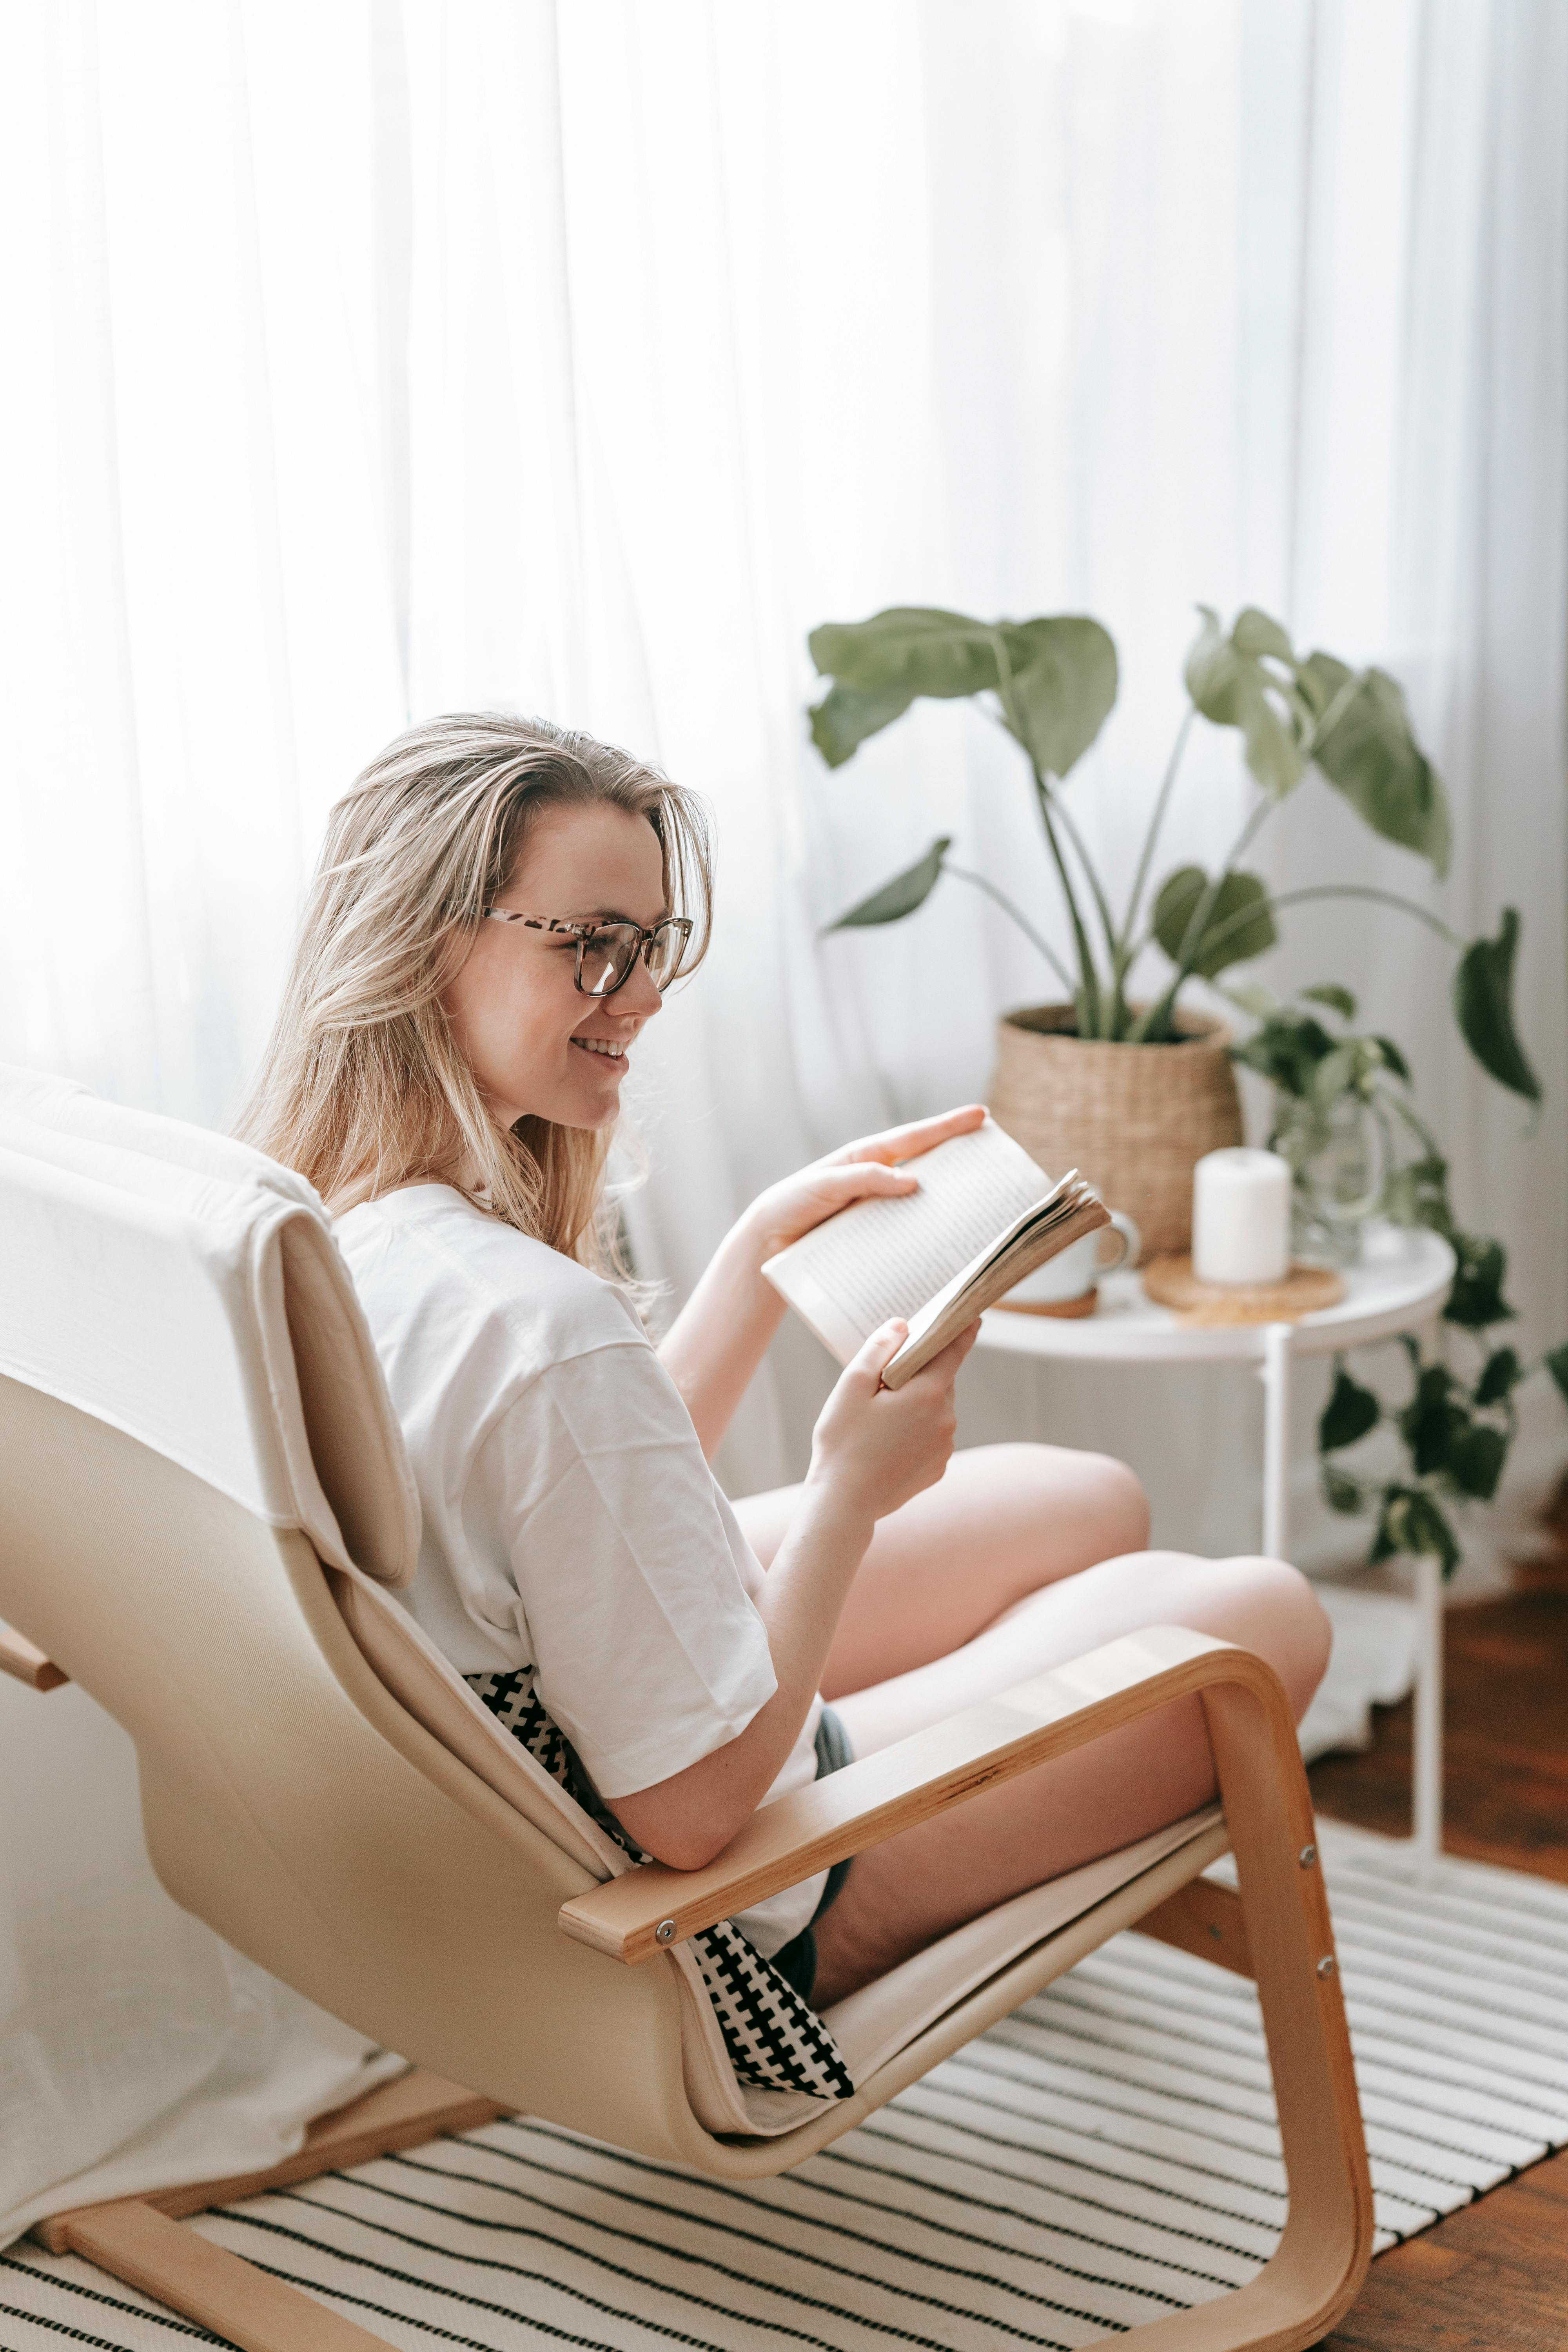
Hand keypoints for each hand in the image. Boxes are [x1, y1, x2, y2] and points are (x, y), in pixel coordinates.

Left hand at [743, 1104, 986, 1260]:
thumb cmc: (791, 1203)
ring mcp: (878, 1206)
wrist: (767, 1242)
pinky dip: (929, 1232)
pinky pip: (908, 1229)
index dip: (948, 1126)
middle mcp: (877, 1179)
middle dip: (960, 1158)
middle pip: (927, 1163)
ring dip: (949, 1199)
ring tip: (983, 1203)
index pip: (915, 1137)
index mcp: (866, 1157)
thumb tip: (913, 1181)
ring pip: (923, 1197)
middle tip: (995, 1158)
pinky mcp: (875, 1234)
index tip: (981, 1116)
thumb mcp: (825, 1185)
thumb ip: (864, 1178)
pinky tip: (948, 1244)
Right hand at [805, 1317, 980, 1529]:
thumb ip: (879, 1348)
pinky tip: (887, 1443)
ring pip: (936, 1410)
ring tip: (880, 1418)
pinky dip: (916, 1431)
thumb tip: (902, 1326)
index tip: (973, 1316)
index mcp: (928, 1393)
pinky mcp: (937, 1468)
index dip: (962, 1331)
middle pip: (940, 1381)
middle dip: (920, 1374)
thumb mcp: (851, 1386)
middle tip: (888, 1378)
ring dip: (916, 1405)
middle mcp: (946, 1419)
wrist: (844, 1503)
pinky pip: (932, 1437)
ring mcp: (944, 1447)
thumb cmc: (843, 1442)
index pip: (953, 1351)